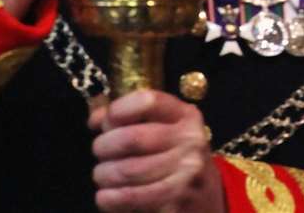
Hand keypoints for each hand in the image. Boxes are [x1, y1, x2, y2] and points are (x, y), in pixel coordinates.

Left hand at [90, 90, 223, 212]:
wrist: (208, 196)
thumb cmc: (178, 156)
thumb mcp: (167, 129)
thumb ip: (132, 118)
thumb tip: (95, 119)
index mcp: (187, 116)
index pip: (149, 101)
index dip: (119, 109)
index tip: (104, 121)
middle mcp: (190, 142)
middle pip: (133, 138)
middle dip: (105, 145)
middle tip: (98, 151)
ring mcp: (185, 175)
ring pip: (129, 171)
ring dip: (104, 174)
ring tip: (100, 175)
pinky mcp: (176, 204)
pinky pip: (133, 199)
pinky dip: (111, 199)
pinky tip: (104, 197)